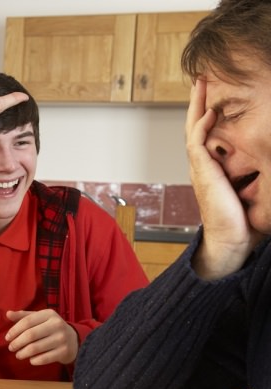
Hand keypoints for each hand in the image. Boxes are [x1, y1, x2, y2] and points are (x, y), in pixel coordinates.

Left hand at [5, 309, 77, 364]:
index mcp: (49, 314)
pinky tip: (30, 360)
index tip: (7, 338)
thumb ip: (23, 316)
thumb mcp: (40, 318)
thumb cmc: (51, 328)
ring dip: (23, 353)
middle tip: (11, 348)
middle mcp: (56, 325)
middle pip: (30, 335)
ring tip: (18, 355)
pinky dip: (34, 360)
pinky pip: (44, 358)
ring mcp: (61, 339)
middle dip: (17, 343)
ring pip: (36, 348)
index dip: (14, 330)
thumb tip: (8, 314)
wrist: (74, 340)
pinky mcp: (64, 352)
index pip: (27, 321)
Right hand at [186, 78, 262, 278]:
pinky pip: (197, 143)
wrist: (231, 239)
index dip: (207, 112)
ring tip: (201, 85)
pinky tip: (208, 112)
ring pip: (194, 128)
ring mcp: (200, 167)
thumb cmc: (241, 221)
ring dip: (197, 105)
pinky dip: (201, 126)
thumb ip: (253, 172)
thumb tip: (267, 160)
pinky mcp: (203, 172)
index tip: (212, 95)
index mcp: (211, 167)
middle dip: (198, 101)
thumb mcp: (251, 188)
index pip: (207, 132)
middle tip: (201, 78)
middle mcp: (202, 164)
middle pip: (196, 124)